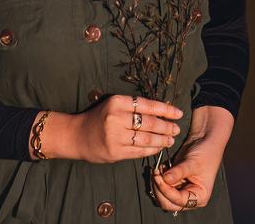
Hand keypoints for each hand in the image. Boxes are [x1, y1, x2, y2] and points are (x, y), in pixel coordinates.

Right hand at [36, 95, 182, 162]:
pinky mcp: (114, 152)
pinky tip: (158, 148)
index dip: (166, 110)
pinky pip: (139, 151)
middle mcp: (116, 118)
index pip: (148, 105)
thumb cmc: (98, 118)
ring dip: (162, 140)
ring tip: (170, 140)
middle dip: (167, 127)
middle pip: (150, 123)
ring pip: (147, 139)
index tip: (178, 113)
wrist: (75, 135)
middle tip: (176, 129)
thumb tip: (162, 112)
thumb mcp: (114, 105)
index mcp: (117, 102)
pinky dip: (151, 150)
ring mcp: (115, 136)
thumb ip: (133, 108)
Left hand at [148, 132, 221, 213]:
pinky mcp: (174, 183)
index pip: (179, 200)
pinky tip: (157, 169)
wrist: (205, 140)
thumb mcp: (194, 163)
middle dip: (159, 190)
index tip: (159, 178)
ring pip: (162, 196)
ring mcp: (180, 190)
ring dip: (156, 185)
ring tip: (155, 170)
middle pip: (168, 202)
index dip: (166, 191)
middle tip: (155, 175)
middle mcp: (189, 197)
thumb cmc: (206, 152)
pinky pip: (161, 187)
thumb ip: (179, 172)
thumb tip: (165, 179)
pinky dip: (156, 180)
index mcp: (200, 197)